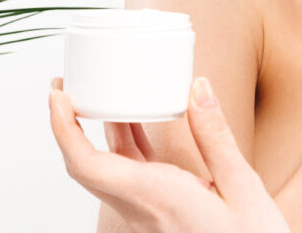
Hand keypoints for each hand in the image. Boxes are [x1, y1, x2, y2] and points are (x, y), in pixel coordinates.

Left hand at [48, 75, 290, 232]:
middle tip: (65, 85)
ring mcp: (146, 217)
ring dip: (97, 132)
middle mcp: (142, 210)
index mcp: (158, 199)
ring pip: (107, 171)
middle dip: (69, 124)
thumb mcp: (244, 187)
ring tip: (102, 92)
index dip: (64, 129)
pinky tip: (138, 121)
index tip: (58, 95)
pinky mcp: (156, 216)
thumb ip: (216, 136)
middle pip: (87, 166)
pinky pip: (127, 177)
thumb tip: (197, 88)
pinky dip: (124, 145)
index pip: (88, 165)